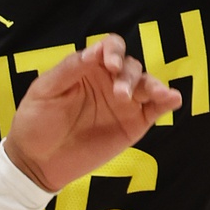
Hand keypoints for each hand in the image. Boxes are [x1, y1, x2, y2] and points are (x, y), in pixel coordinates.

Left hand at [3, 34, 181, 191]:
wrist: (37, 161)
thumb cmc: (36, 120)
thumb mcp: (45, 91)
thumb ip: (70, 70)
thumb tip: (95, 51)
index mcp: (88, 68)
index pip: (109, 48)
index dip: (113, 51)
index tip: (109, 65)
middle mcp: (109, 81)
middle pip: (131, 66)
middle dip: (129, 76)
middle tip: (120, 94)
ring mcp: (124, 103)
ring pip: (147, 85)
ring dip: (152, 86)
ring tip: (155, 94)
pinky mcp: (134, 124)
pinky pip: (156, 109)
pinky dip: (168, 101)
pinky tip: (173, 99)